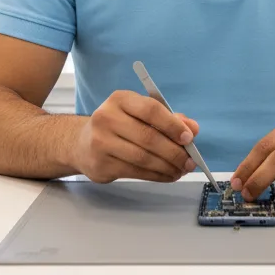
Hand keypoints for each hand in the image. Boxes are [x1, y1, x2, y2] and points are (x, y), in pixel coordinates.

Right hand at [72, 89, 199, 183]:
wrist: (82, 143)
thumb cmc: (119, 126)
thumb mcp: (141, 114)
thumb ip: (169, 119)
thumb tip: (192, 129)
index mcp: (120, 99)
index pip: (151, 109)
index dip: (172, 125)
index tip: (189, 138)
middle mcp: (107, 117)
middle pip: (148, 137)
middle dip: (174, 152)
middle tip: (190, 161)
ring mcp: (101, 142)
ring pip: (143, 158)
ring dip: (167, 167)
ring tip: (180, 170)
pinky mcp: (101, 164)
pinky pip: (135, 172)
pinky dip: (156, 176)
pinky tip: (166, 175)